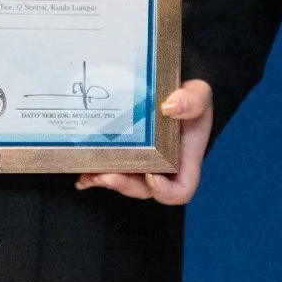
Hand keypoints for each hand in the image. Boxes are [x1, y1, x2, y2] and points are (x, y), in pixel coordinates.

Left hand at [77, 80, 214, 206]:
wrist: (172, 89)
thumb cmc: (191, 99)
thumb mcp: (200, 94)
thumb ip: (193, 100)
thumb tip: (170, 106)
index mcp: (184, 161)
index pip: (180, 191)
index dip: (166, 191)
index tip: (152, 176)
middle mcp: (161, 169)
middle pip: (144, 189)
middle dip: (124, 185)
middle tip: (106, 175)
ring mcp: (141, 164)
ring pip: (123, 181)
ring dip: (104, 180)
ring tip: (88, 173)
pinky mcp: (123, 155)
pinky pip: (109, 170)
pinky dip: (94, 172)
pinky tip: (81, 169)